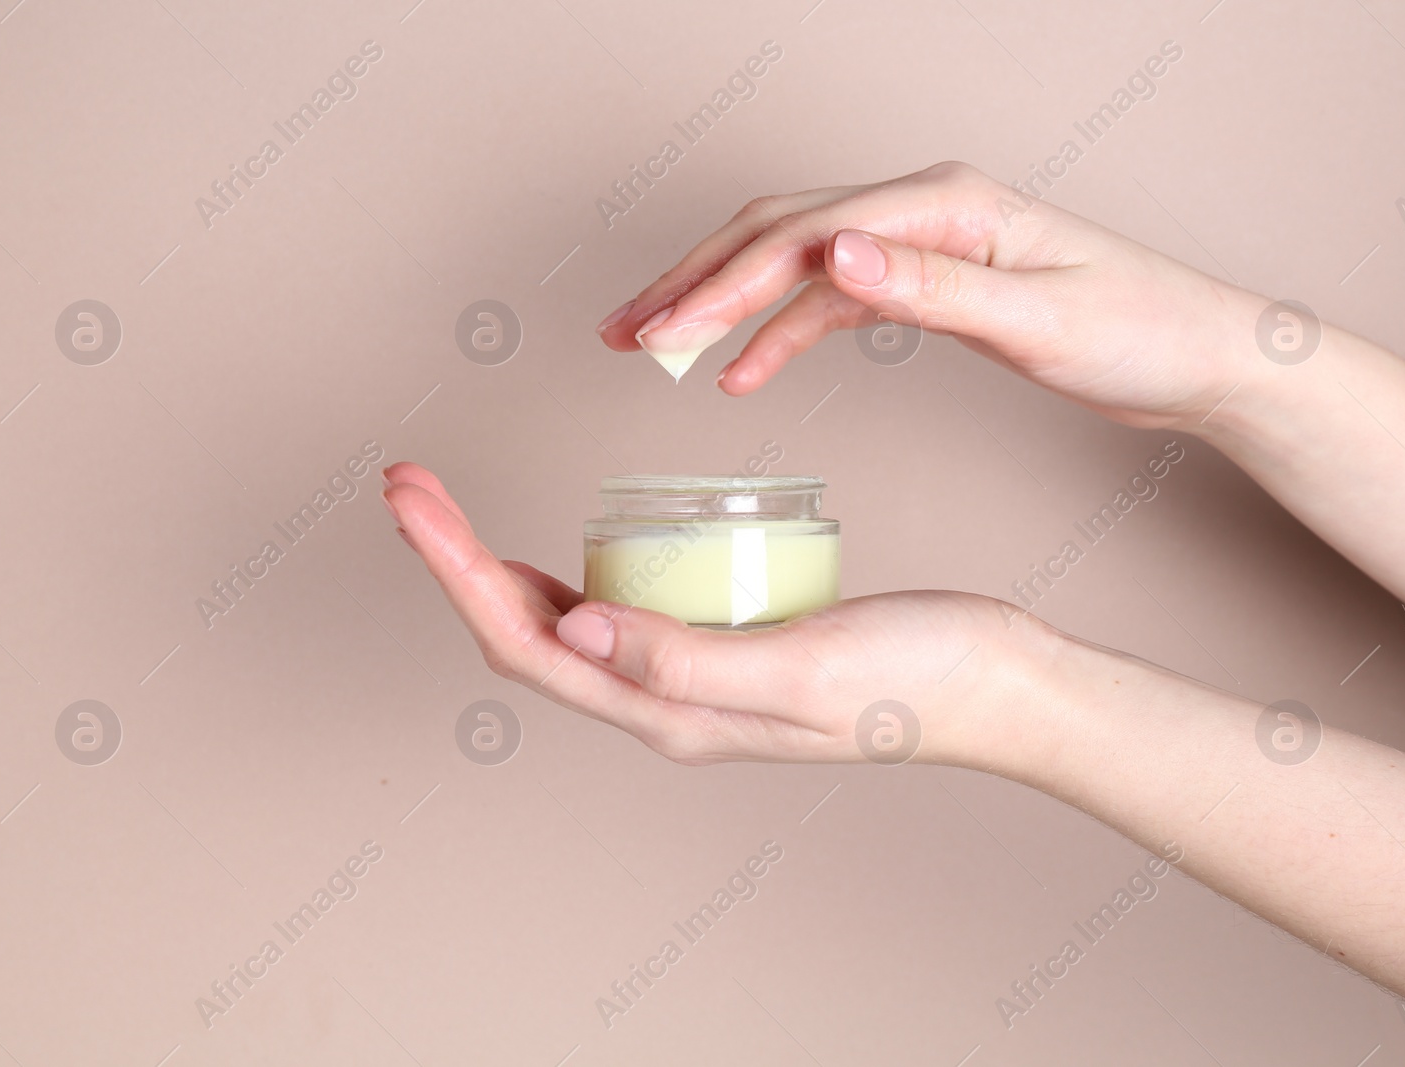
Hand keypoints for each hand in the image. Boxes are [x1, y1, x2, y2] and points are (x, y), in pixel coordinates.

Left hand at [381, 462, 1060, 766]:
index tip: (412, 497)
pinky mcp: (718, 648)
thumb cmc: (916, 675)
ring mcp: (688, 679)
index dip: (455, 571)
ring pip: (557, 627)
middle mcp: (663, 702)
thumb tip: (573, 628)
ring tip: (448, 506)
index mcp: (669, 710)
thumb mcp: (803, 667)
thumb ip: (689, 660)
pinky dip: (560, 572)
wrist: (998, 685)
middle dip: (452, 560)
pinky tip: (557, 542)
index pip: (525, 643)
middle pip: (522, 634)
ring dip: (490, 566)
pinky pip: (611, 614)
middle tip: (407, 482)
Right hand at [596, 160, 1263, 430]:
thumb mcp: (1036, 318)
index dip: (719, 285)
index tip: (659, 333)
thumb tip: (834, 257)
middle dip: (692, 281)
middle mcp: (921, 209)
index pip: (800, 237)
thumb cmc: (1137, 330)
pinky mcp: (925, 278)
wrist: (1198, 351)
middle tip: (623, 333)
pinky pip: (826, 298)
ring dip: (718, 303)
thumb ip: (931, 289)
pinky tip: (743, 370)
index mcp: (942, 206)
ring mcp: (918, 241)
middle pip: (775, 231)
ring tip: (651, 346)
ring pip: (789, 260)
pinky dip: (776, 331)